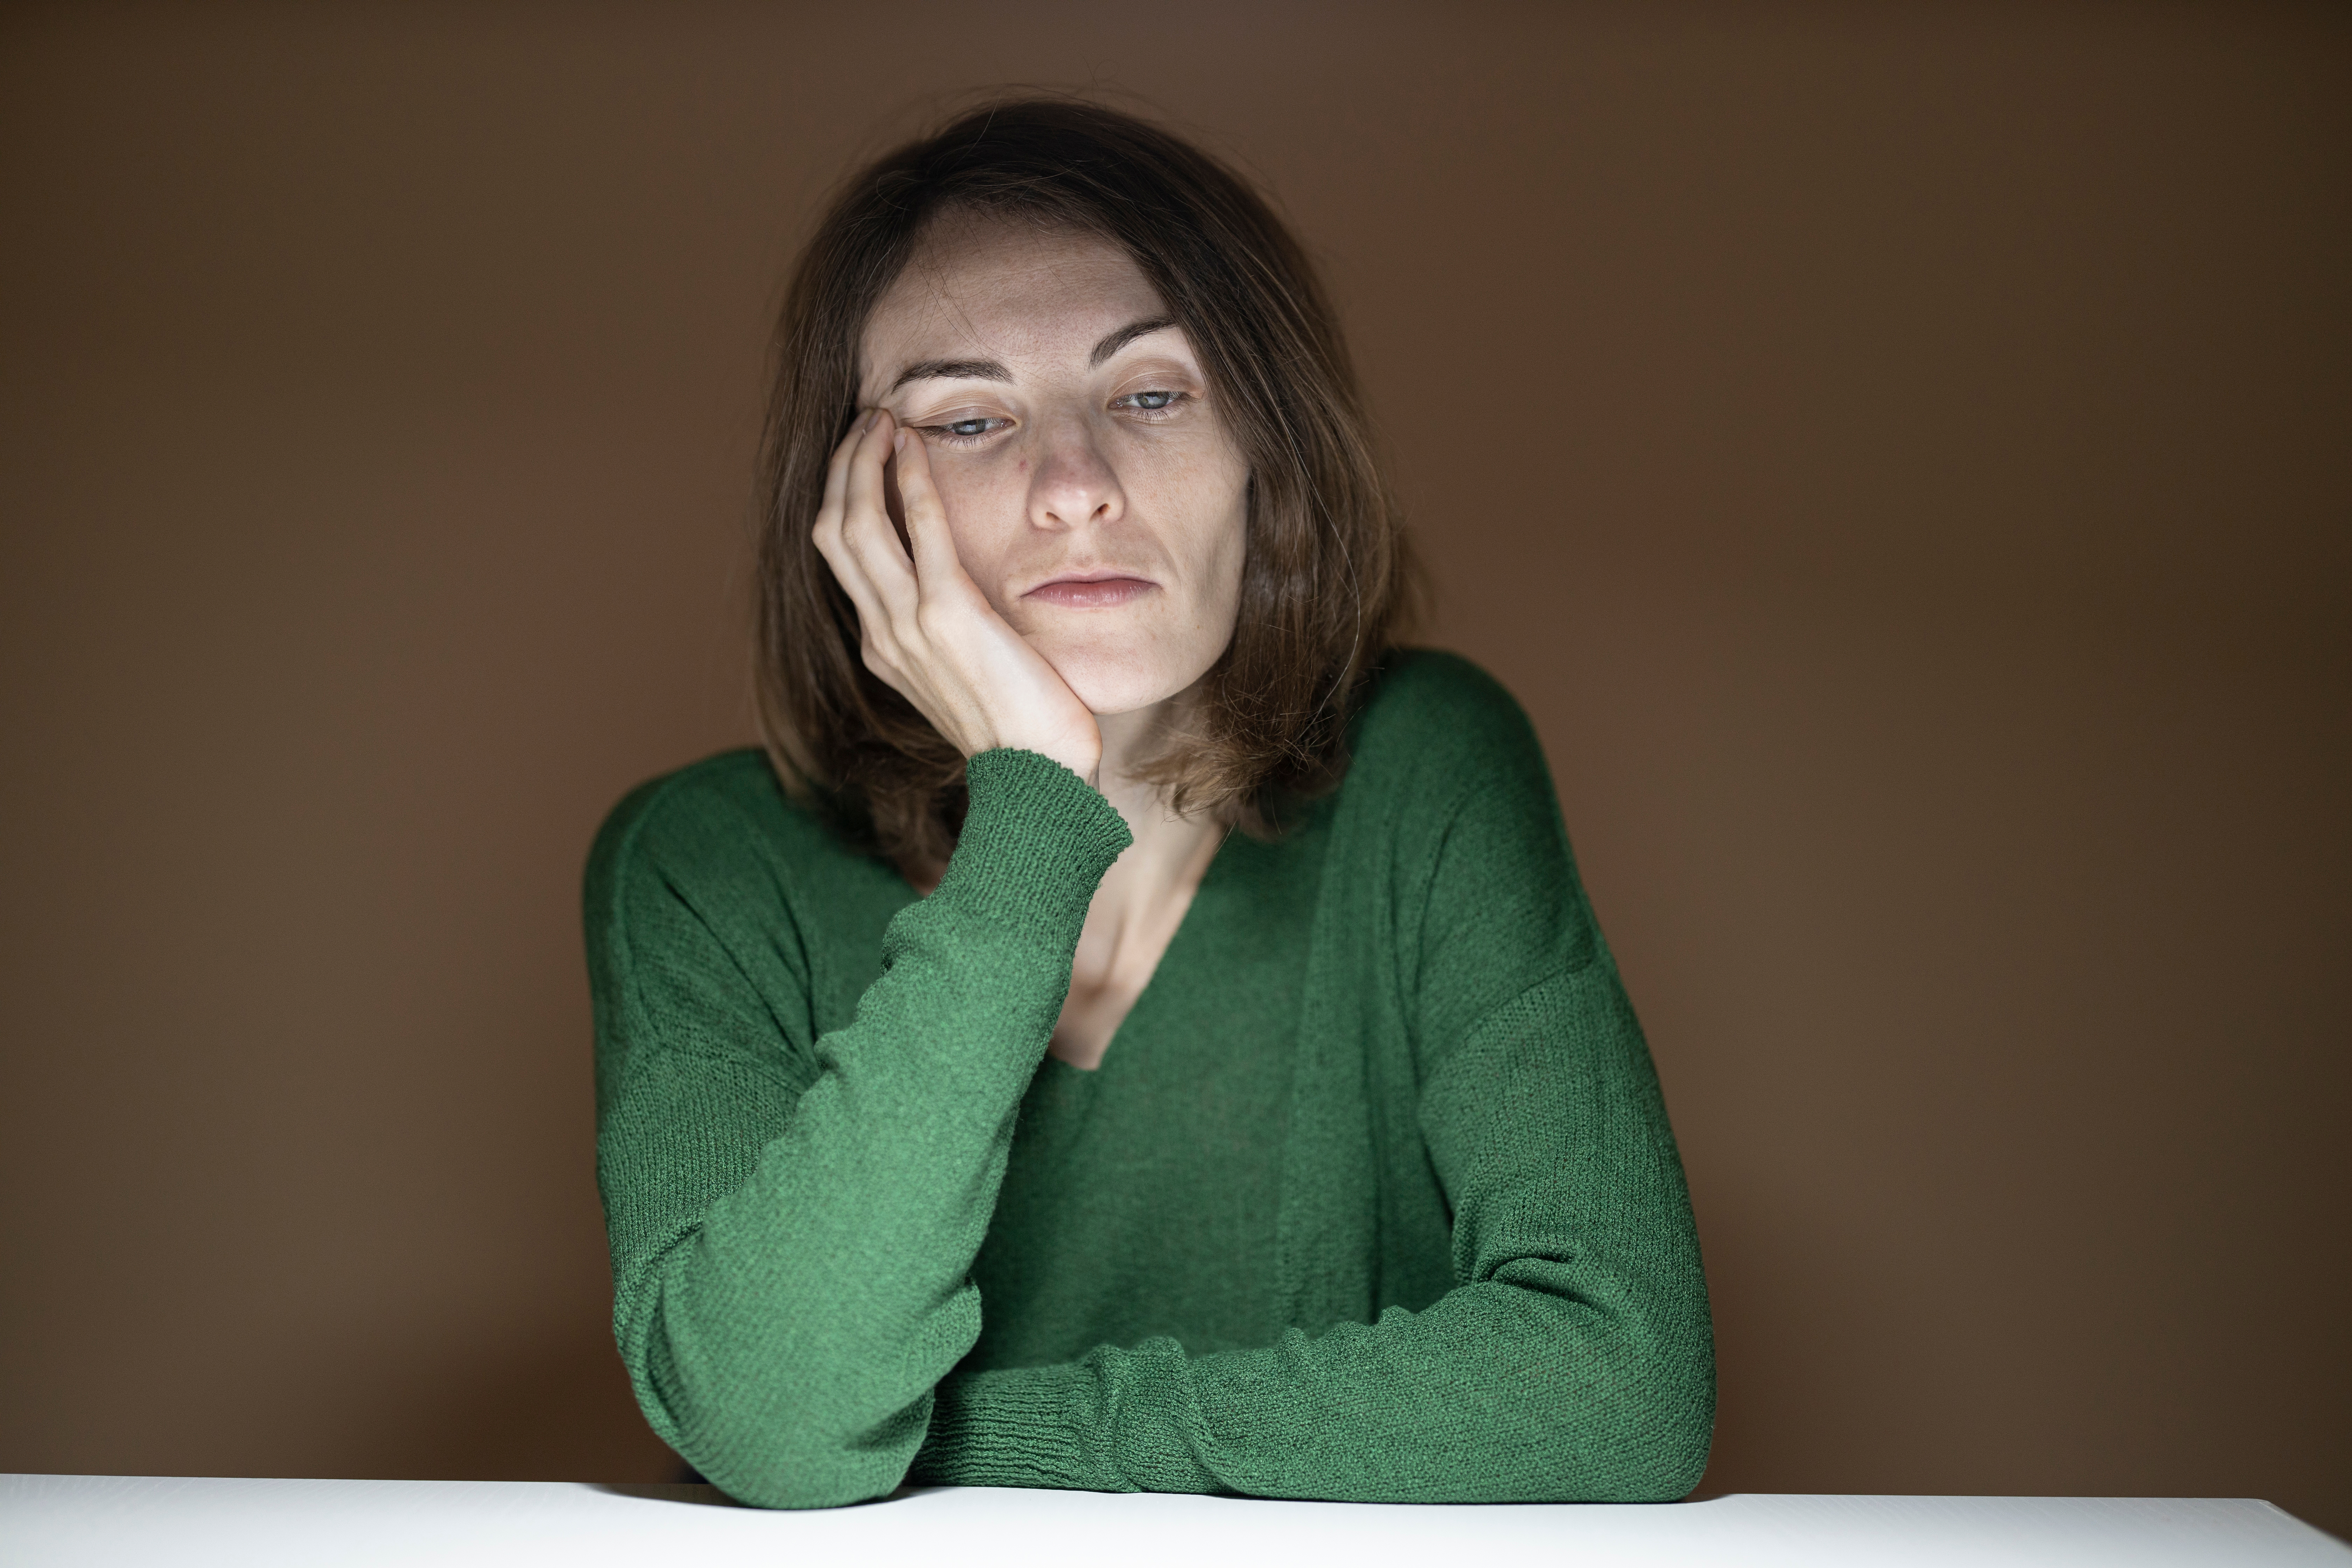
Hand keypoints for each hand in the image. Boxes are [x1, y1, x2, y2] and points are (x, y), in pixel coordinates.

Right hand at [812, 409, 1103, 784]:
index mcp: (883, 647)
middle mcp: (882, 633)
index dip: (843, 497)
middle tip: (868, 421)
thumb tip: (958, 597)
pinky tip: (916, 445)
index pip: (841, 556)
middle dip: (843, 467)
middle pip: (833, 530)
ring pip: (856, 523)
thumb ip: (948, 635)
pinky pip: (918, 532)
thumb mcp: (968, 674)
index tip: (864, 456)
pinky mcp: (948, 615)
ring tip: (885, 420)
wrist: (1038, 780)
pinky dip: (910, 480)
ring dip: (866, 461)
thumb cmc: (1020, 731)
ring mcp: (908, 625)